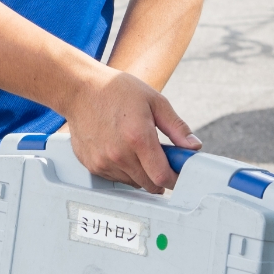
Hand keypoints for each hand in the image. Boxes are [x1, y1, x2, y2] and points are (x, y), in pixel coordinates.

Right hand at [65, 67, 200, 192]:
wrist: (80, 89)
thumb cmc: (116, 90)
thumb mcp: (154, 100)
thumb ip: (176, 127)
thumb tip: (193, 146)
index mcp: (138, 138)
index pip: (163, 177)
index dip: (174, 178)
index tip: (177, 171)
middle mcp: (119, 155)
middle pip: (149, 185)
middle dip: (158, 175)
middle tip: (158, 156)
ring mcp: (103, 162)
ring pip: (132, 183)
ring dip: (140, 172)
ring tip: (135, 146)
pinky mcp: (92, 165)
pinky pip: (115, 178)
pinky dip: (122, 169)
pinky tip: (119, 147)